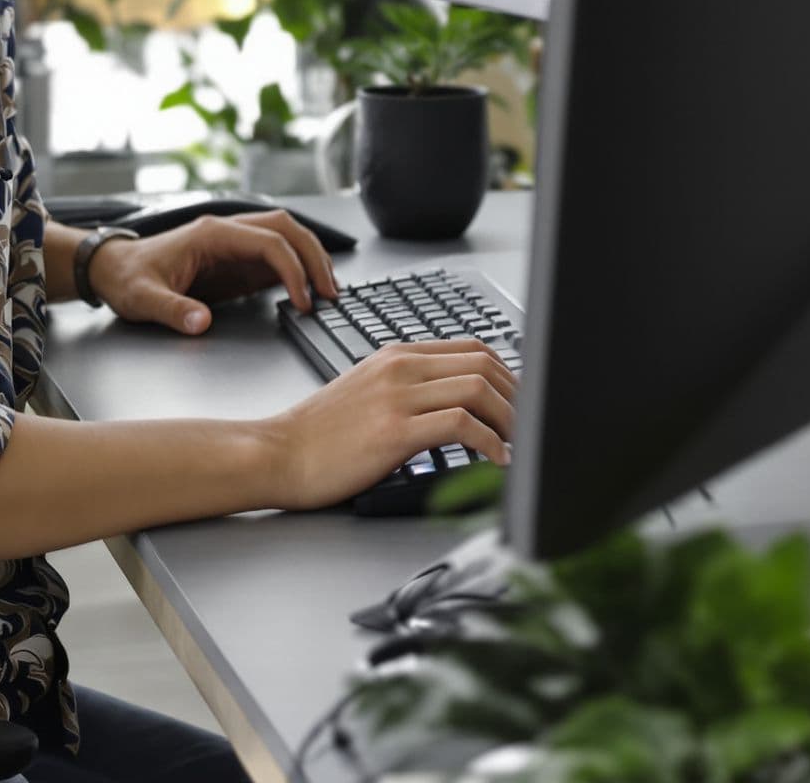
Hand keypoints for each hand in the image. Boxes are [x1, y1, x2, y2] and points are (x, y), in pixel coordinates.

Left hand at [90, 210, 341, 333]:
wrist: (112, 268)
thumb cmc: (128, 277)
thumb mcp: (143, 298)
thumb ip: (173, 310)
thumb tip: (202, 323)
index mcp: (212, 234)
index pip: (268, 242)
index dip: (292, 269)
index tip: (303, 300)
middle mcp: (227, 232)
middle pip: (287, 229)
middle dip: (314, 256)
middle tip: (332, 292)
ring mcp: (234, 245)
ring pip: (286, 237)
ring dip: (311, 259)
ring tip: (329, 291)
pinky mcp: (235, 261)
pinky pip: (275, 257)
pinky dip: (297, 271)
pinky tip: (308, 292)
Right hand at [257, 339, 517, 510]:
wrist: (277, 454)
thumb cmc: (318, 435)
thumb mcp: (366, 393)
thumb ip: (408, 388)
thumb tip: (454, 404)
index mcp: (396, 356)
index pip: (471, 348)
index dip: (508, 373)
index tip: (522, 400)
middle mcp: (400, 368)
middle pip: (483, 363)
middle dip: (519, 394)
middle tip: (532, 423)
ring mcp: (397, 396)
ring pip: (478, 388)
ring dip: (511, 417)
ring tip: (521, 443)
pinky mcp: (394, 431)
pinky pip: (461, 425)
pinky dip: (490, 442)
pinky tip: (497, 460)